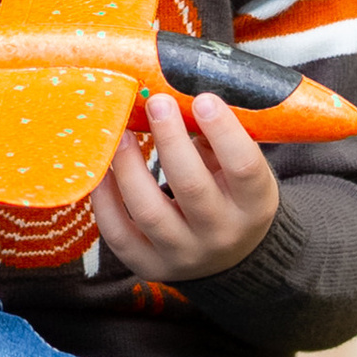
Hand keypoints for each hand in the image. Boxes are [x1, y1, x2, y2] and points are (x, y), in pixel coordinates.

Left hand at [92, 91, 280, 282]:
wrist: (231, 255)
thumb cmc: (233, 195)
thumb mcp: (241, 169)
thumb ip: (218, 137)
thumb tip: (179, 91)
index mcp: (255, 204)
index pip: (244, 168)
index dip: (224, 131)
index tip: (203, 99)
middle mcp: (222, 233)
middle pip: (192, 188)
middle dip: (170, 140)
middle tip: (156, 102)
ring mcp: (184, 254)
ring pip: (150, 212)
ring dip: (129, 167)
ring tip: (120, 133)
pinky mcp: (150, 265)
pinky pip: (120, 236)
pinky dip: (105, 201)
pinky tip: (101, 170)